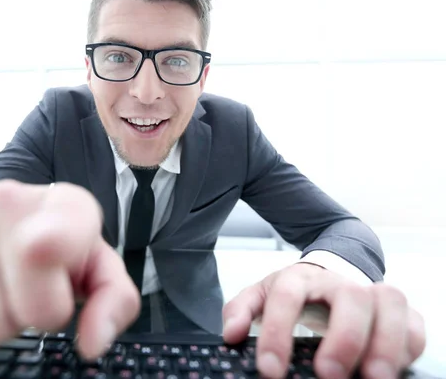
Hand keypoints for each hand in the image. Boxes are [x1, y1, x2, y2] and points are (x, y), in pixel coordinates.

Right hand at [0, 180, 139, 358]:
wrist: (3, 221)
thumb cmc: (60, 249)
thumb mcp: (99, 268)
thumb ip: (114, 300)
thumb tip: (93, 341)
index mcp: (65, 204)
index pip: (50, 244)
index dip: (52, 276)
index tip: (52, 272)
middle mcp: (6, 202)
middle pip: (27, 311)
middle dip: (36, 314)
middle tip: (33, 290)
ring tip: (3, 292)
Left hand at [222, 263, 425, 378]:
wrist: (329, 276)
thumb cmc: (295, 293)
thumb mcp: (261, 296)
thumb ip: (241, 311)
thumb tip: (232, 335)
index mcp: (300, 278)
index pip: (288, 297)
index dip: (279, 332)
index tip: (270, 371)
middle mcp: (340, 282)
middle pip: (352, 297)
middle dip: (344, 338)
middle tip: (328, 375)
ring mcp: (373, 292)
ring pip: (391, 305)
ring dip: (385, 344)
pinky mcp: (400, 310)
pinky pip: (414, 324)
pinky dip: (409, 348)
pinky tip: (394, 370)